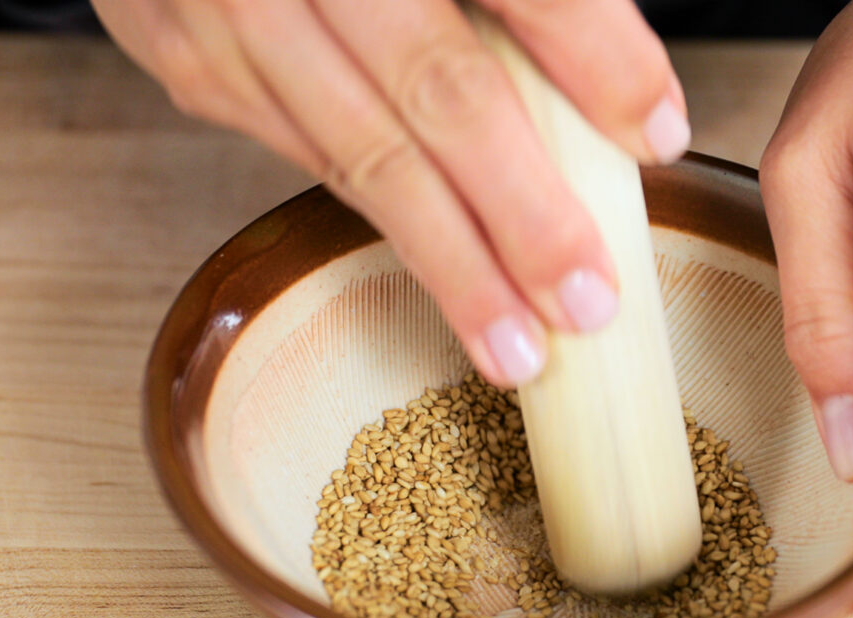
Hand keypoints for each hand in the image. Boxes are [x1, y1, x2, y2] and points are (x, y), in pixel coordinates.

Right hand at [93, 0, 689, 385]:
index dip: (596, 56)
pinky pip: (312, 156)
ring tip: (517, 348)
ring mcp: (232, 9)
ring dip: (452, 264)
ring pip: (365, 156)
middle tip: (585, 301)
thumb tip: (636, 106)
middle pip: (438, 90)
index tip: (658, 135)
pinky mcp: (194, 57)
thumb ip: (534, 0)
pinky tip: (448, 276)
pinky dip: (389, 221)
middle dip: (521, 212)